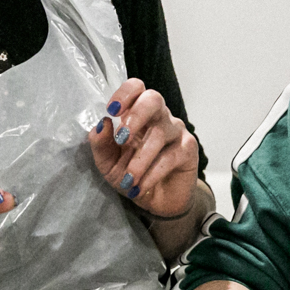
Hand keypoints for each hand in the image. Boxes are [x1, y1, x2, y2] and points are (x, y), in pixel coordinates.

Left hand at [89, 78, 198, 217]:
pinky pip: (170, 156)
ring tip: (128, 179)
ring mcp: (176, 131)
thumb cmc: (132, 175)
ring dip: (140, 159)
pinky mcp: (188, 150)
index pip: (137, 88)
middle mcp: (159, 117)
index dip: (125, 93)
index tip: (112, 110)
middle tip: (122, 138)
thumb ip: (101, 144)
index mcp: (138, 113)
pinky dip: (152, 173)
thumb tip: (101, 124)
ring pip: (159, 133)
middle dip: (136, 115)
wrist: (156, 201)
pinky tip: (140, 186)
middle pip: (153, 99)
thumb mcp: (108, 163)